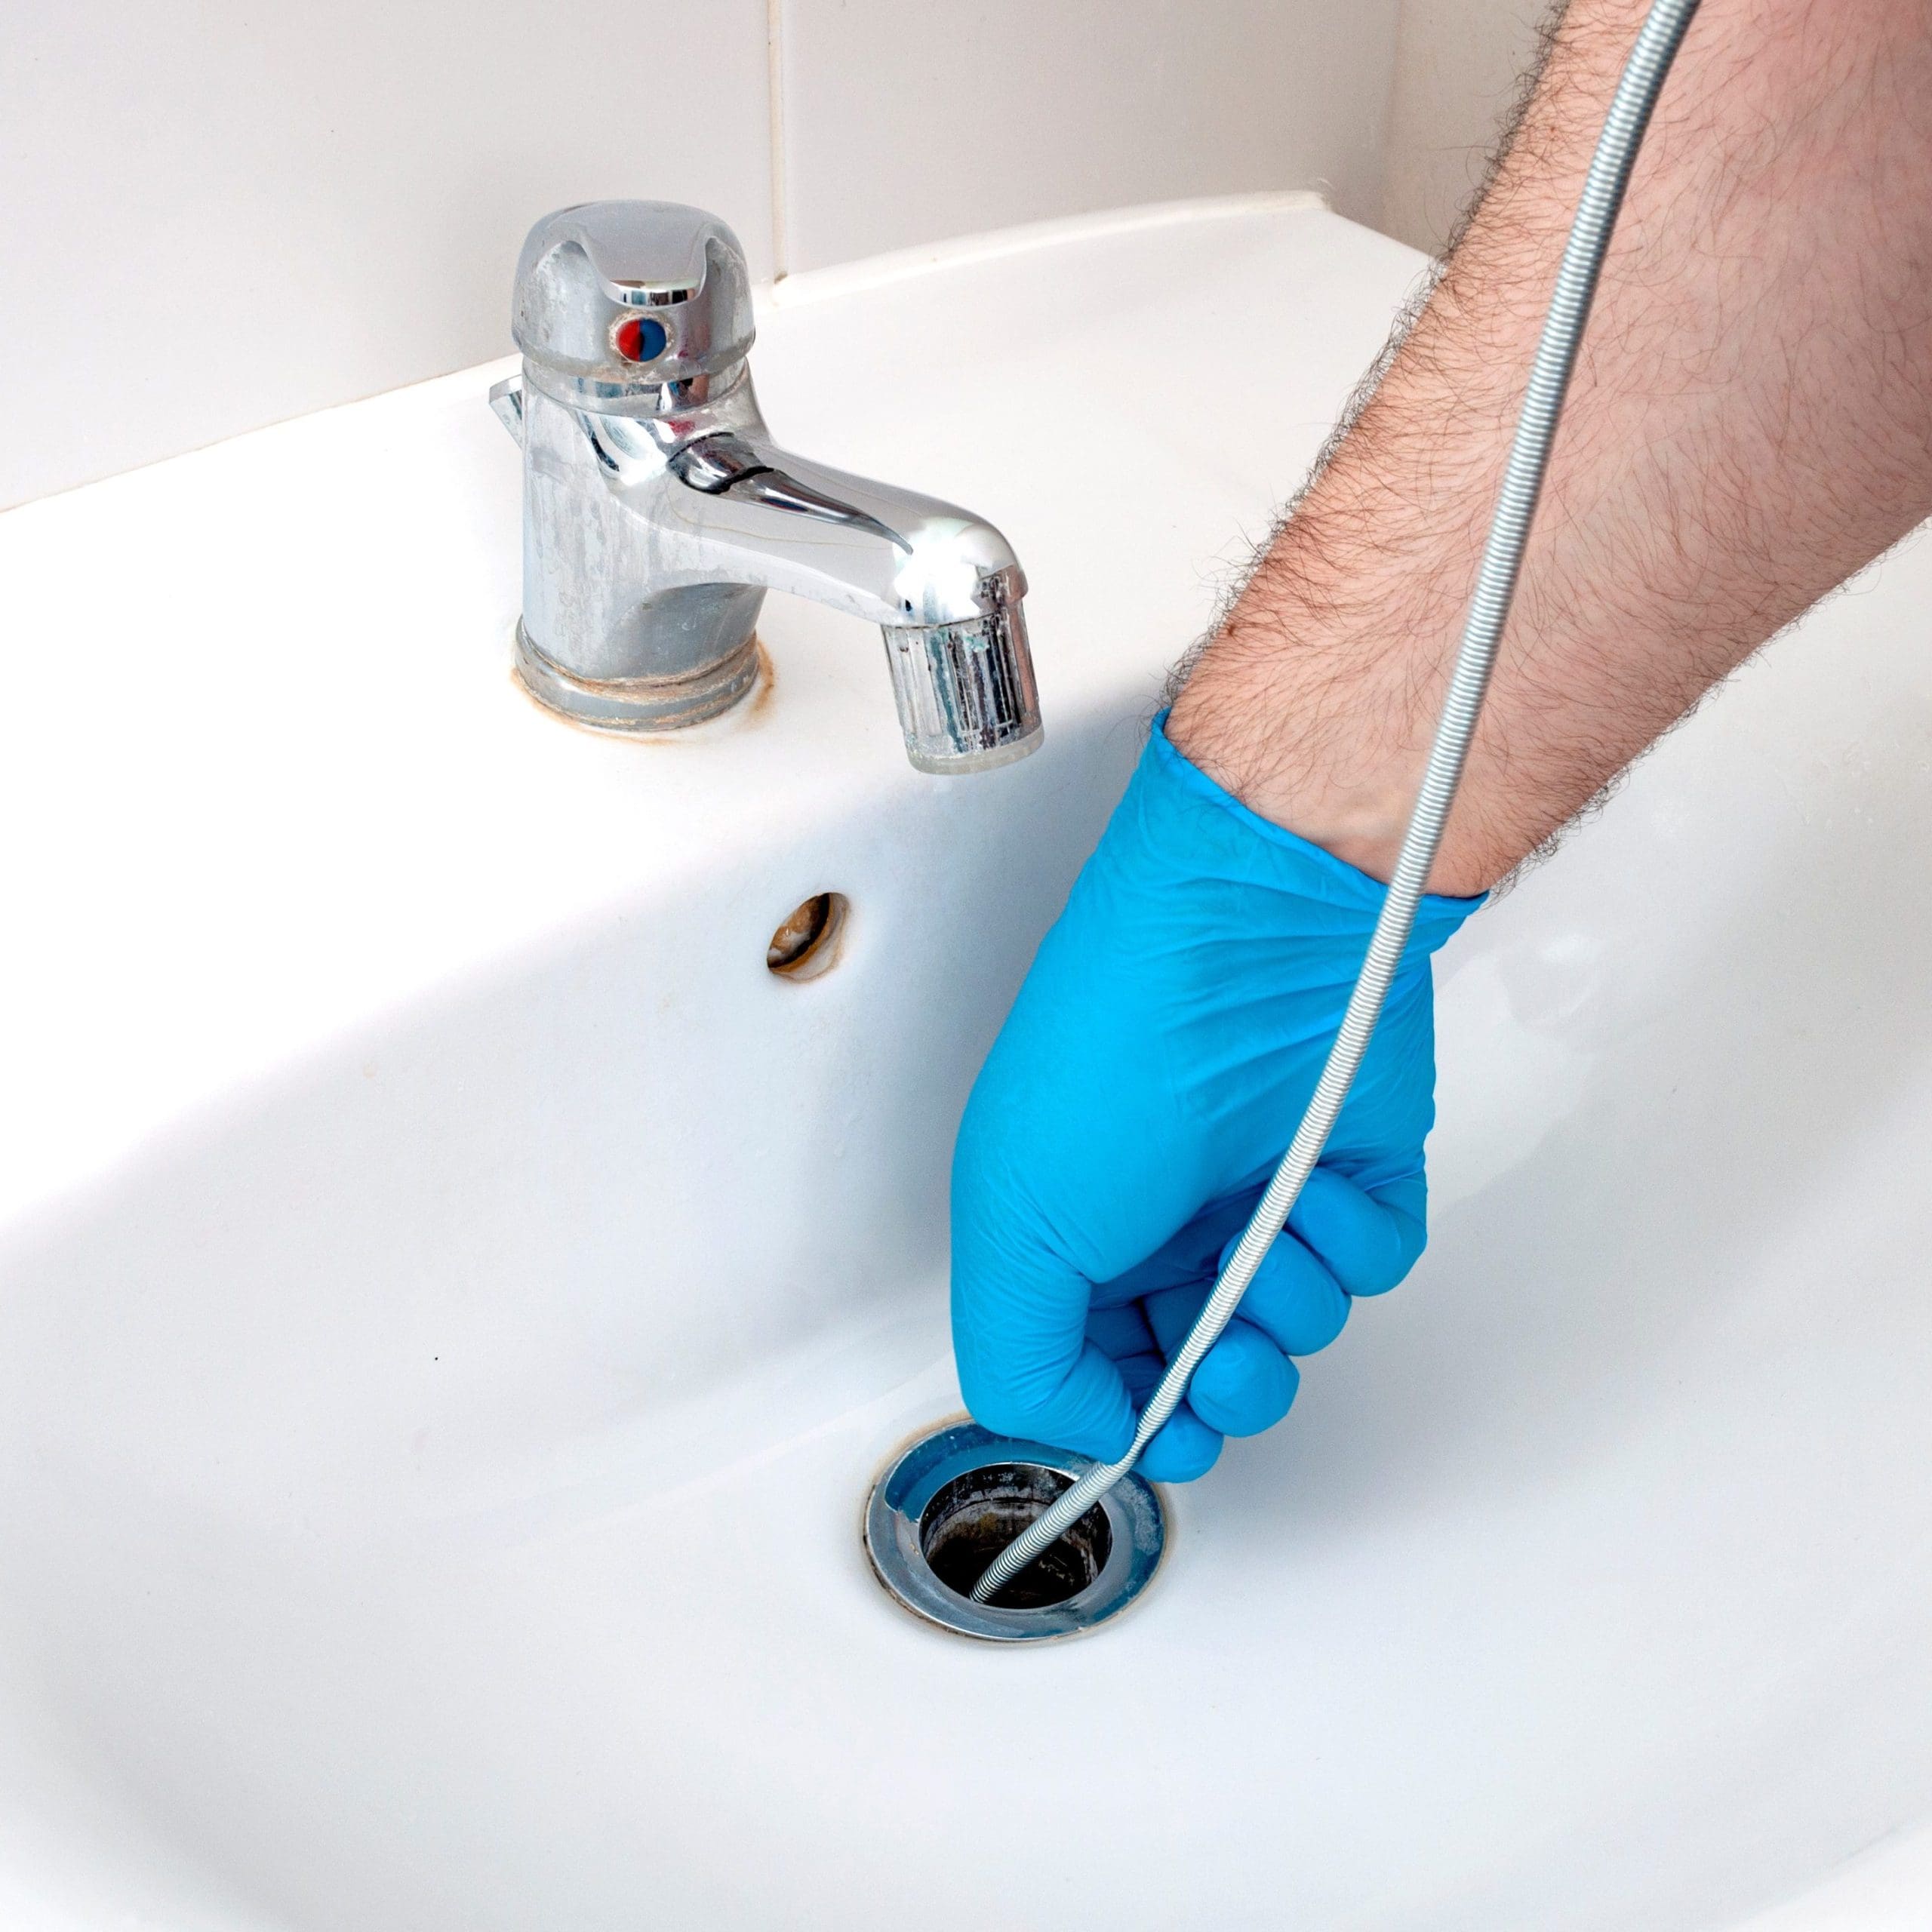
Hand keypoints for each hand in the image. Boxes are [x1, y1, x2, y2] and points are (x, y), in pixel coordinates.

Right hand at [949, 718, 1480, 1480]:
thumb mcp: (1011, 1223)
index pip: (1100, 1373)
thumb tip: (1090, 1430)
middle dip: (1221, 1391)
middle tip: (1220, 1364)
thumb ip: (1020, 1362)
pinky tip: (1317, 1192)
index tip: (1152, 1425)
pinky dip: (1353, 1250)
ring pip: (1296, 1330)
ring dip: (1288, 1310)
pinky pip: (1375, 1265)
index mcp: (1070, 1235)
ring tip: (1267, 1242)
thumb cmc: (1116, 1051)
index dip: (1131, 1419)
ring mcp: (1263, 1196)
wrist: (1246, 939)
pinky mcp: (1354, 1170)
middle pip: (1209, 1374)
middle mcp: (1165, 1221)